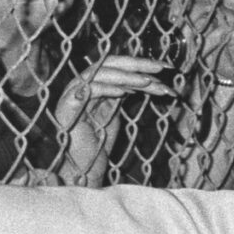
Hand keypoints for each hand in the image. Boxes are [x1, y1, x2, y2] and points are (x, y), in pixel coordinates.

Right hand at [53, 54, 175, 185]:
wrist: (84, 170)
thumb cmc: (98, 144)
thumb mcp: (114, 113)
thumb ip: (123, 94)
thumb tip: (147, 79)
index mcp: (92, 84)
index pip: (117, 66)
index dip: (140, 65)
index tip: (165, 68)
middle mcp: (81, 85)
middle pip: (109, 64)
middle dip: (137, 64)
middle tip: (161, 68)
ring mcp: (72, 95)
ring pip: (100, 74)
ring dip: (127, 76)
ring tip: (148, 81)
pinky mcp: (67, 107)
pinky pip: (88, 91)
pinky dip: (107, 89)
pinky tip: (124, 92)